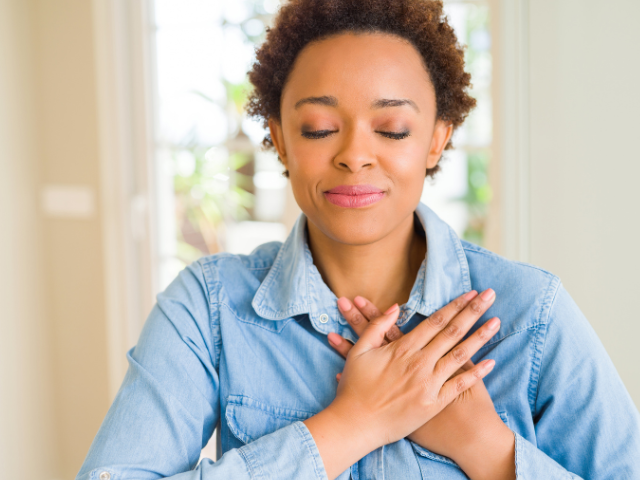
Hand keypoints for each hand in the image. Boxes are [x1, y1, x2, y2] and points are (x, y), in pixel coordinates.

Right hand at [330, 290, 504, 461]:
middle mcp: (420, 363)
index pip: (435, 321)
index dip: (454, 306)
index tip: (469, 294)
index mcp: (402, 348)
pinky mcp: (433, 404)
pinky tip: (491, 362)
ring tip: (496, 322)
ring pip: (460, 355)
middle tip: (490, 296)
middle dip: (472, 312)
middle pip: (452, 332)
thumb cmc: (354, 388)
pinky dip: (476, 374)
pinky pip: (459, 386)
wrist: (356, 424)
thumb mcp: (359, 351)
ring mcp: (429, 384)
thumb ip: (377, 327)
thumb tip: (393, 307)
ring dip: (480, 337)